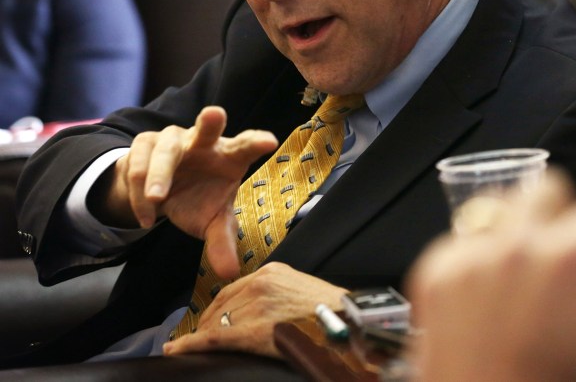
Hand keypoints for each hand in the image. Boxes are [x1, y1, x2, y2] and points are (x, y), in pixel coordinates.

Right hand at [96, 106, 277, 278]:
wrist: (159, 192)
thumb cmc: (198, 199)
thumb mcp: (212, 221)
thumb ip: (222, 242)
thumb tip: (230, 273)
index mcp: (229, 155)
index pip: (247, 145)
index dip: (257, 142)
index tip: (269, 141)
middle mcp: (203, 142)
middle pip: (207, 126)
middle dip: (210, 121)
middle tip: (214, 114)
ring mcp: (172, 139)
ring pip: (165, 150)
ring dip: (160, 173)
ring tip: (157, 199)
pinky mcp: (144, 144)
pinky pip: (137, 165)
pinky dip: (139, 192)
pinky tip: (148, 217)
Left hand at [162, 262, 347, 357]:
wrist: (351, 326)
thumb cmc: (334, 314)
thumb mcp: (304, 291)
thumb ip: (280, 295)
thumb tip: (265, 313)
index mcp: (273, 272)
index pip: (233, 289)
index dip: (217, 308)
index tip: (208, 321)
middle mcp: (261, 283)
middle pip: (222, 305)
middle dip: (207, 323)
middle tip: (196, 339)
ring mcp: (257, 306)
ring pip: (217, 322)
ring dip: (202, 336)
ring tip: (189, 348)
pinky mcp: (255, 329)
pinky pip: (215, 337)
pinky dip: (192, 344)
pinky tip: (178, 350)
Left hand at [405, 172, 575, 381]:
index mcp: (570, 255)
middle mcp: (515, 245)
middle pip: (548, 188)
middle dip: (564, 219)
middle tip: (567, 264)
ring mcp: (470, 256)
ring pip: (499, 204)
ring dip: (518, 227)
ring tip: (528, 271)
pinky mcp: (436, 275)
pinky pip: (460, 239)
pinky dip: (479, 258)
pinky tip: (495, 295)